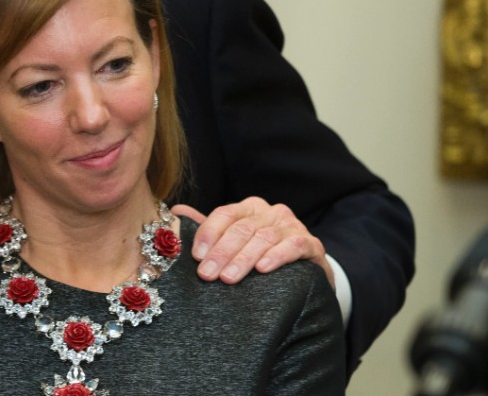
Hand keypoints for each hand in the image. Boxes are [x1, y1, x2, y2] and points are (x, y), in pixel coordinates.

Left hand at [171, 197, 333, 287]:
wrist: (304, 275)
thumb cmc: (260, 257)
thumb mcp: (233, 242)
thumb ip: (208, 229)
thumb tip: (175, 211)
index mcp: (248, 208)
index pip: (224, 214)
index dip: (208, 234)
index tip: (196, 257)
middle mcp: (270, 212)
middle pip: (241, 228)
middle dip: (222, 253)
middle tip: (207, 275)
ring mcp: (292, 226)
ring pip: (264, 238)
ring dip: (244, 259)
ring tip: (228, 278)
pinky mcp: (311, 243)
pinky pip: (293, 245)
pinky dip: (277, 256)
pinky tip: (263, 269)